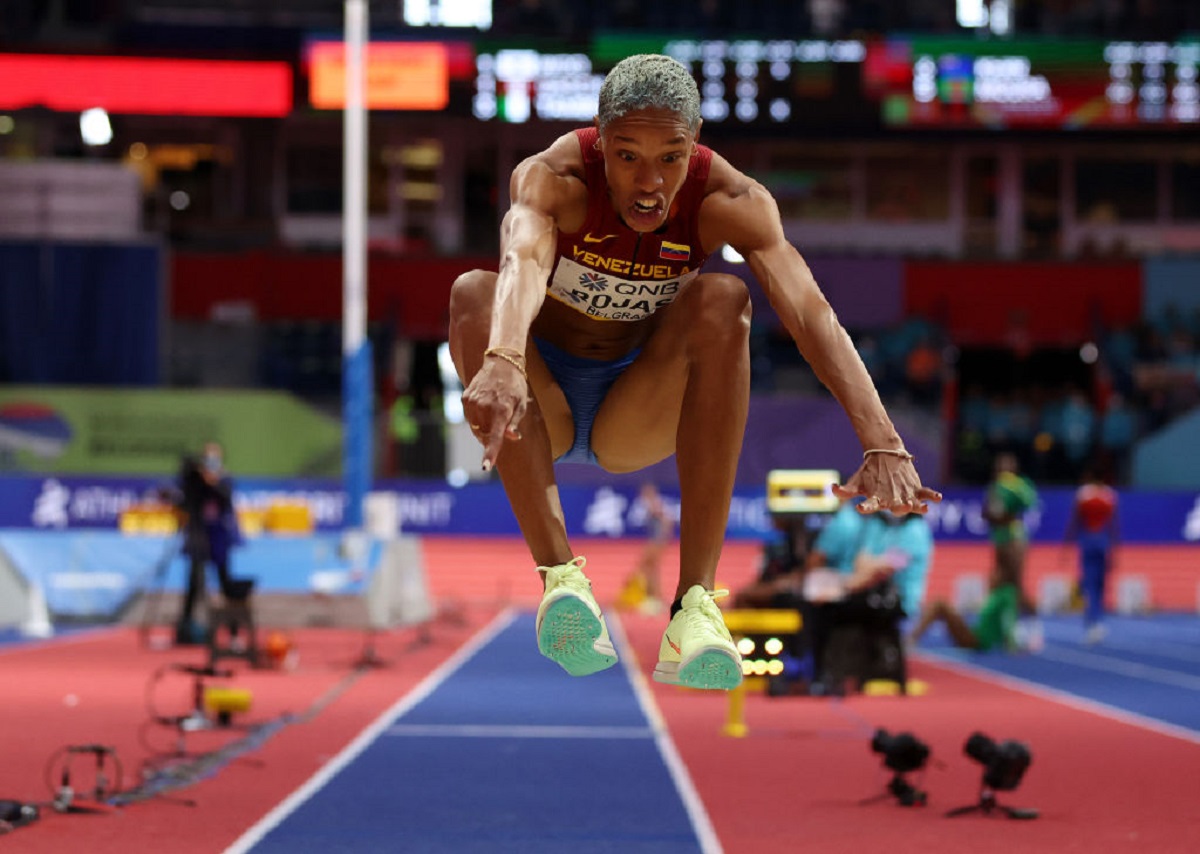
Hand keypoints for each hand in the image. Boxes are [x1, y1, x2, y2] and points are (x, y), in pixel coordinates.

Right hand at [461, 355, 527, 470]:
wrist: (501, 363)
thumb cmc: (516, 386)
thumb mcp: (521, 405)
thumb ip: (514, 423)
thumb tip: (511, 437)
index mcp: (501, 410)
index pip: (495, 437)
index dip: (491, 454)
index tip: (486, 467)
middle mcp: (484, 407)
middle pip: (484, 435)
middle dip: (491, 437)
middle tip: (501, 425)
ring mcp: (472, 402)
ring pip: (475, 428)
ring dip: (483, 428)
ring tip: (494, 411)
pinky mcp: (465, 398)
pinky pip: (470, 417)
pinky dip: (477, 418)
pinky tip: (485, 405)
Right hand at [834, 454, 941, 514]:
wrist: (886, 459)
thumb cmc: (870, 473)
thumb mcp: (857, 481)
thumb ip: (844, 490)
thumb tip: (832, 489)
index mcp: (876, 501)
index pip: (869, 507)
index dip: (865, 507)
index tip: (860, 507)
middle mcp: (892, 502)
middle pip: (896, 509)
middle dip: (900, 508)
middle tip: (904, 505)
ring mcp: (906, 497)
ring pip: (913, 505)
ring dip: (918, 506)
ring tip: (924, 508)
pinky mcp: (917, 490)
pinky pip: (926, 495)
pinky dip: (932, 496)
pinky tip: (938, 498)